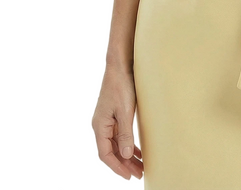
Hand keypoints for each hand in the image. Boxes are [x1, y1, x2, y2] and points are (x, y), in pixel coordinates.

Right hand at [92, 65, 143, 179]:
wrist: (120, 65)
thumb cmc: (121, 85)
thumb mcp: (125, 111)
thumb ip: (125, 133)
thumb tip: (125, 155)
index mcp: (99, 126)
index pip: (105, 154)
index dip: (117, 167)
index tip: (128, 176)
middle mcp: (101, 125)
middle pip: (111, 151)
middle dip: (124, 164)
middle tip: (139, 174)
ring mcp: (107, 120)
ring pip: (116, 144)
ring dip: (127, 156)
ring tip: (140, 166)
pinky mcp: (114, 114)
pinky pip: (119, 135)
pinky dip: (128, 144)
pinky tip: (137, 150)